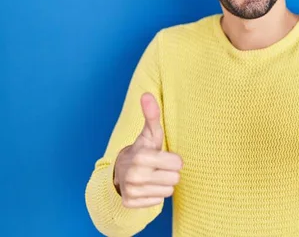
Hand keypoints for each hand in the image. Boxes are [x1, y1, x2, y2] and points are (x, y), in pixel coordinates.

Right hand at [113, 93, 182, 207]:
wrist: (121, 171)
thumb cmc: (143, 149)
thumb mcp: (150, 133)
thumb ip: (152, 114)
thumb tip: (146, 94)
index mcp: (141, 157)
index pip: (178, 164)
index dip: (174, 160)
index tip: (163, 156)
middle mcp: (134, 175)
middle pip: (175, 179)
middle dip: (169, 173)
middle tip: (158, 167)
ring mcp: (131, 191)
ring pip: (168, 192)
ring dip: (163, 184)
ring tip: (153, 176)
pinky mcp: (130, 203)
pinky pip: (157, 202)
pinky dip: (154, 195)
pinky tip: (146, 187)